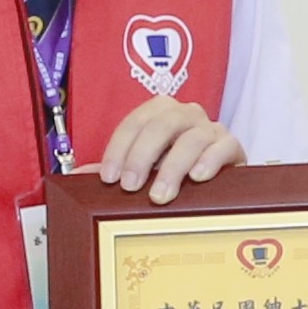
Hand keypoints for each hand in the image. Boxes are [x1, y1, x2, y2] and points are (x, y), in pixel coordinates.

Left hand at [96, 97, 244, 204]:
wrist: (218, 183)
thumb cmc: (175, 173)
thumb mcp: (143, 172)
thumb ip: (114, 171)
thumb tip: (75, 178)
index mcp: (160, 113)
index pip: (135, 122)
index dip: (119, 149)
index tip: (109, 178)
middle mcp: (186, 115)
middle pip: (162, 124)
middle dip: (142, 156)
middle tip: (130, 187)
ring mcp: (211, 129)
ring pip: (192, 137)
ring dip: (172, 167)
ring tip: (161, 195)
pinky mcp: (232, 146)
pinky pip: (223, 146)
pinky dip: (209, 160)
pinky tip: (197, 178)